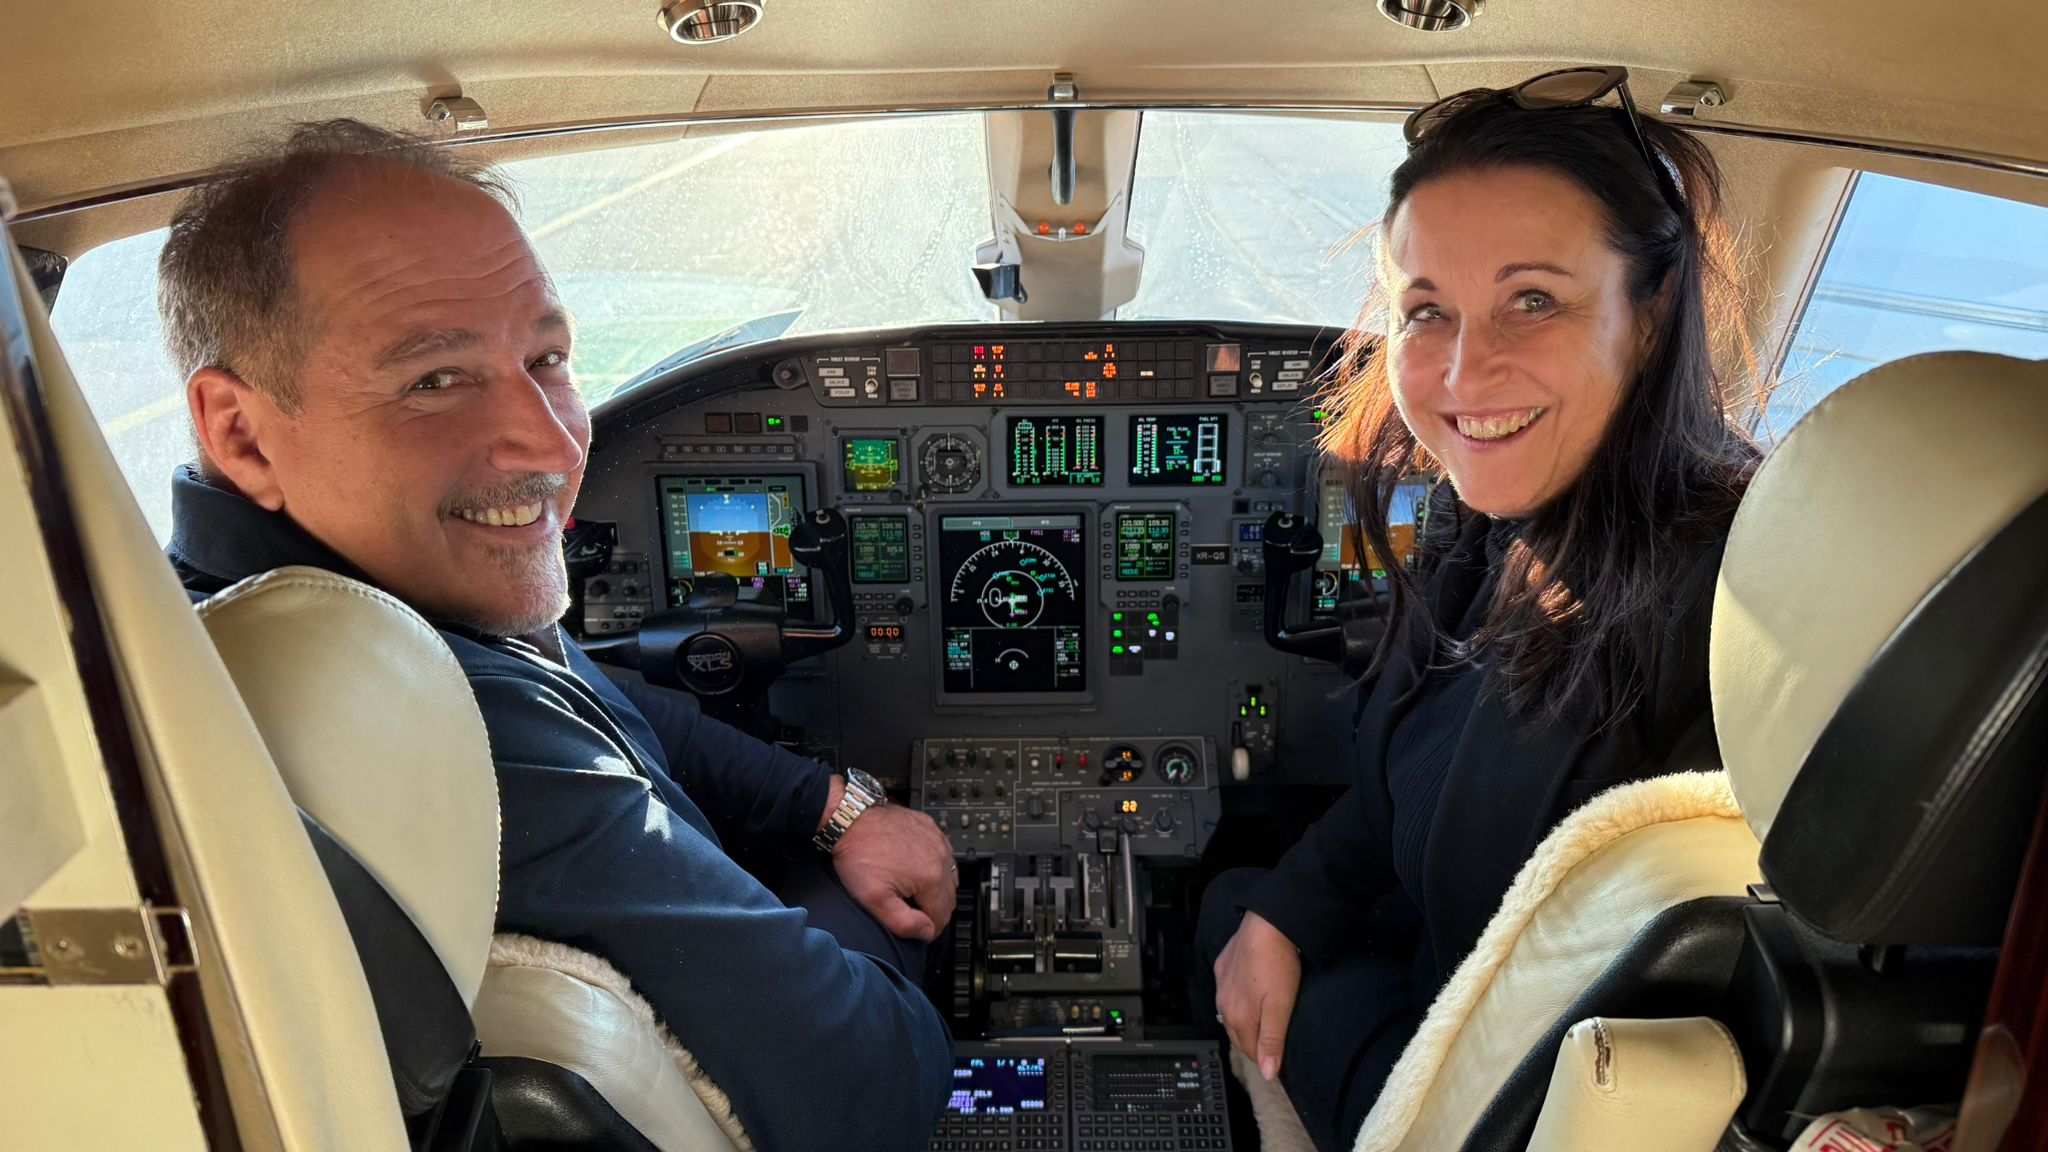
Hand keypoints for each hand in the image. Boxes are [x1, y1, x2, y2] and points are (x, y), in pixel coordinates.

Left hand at [832, 800, 956, 941]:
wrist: (850, 819)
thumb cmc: (859, 854)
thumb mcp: (874, 898)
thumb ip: (903, 922)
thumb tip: (927, 931)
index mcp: (931, 878)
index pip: (942, 917)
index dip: (928, 929)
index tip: (914, 928)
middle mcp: (941, 858)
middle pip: (949, 898)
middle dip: (934, 910)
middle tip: (912, 911)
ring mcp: (938, 841)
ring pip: (950, 876)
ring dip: (937, 889)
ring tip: (913, 891)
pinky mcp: (931, 828)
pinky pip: (944, 854)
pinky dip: (936, 866)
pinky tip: (916, 868)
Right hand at [1213, 910, 1301, 1081]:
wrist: (1268, 924)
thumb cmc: (1277, 963)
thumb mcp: (1281, 1007)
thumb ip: (1273, 1041)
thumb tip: (1268, 1073)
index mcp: (1238, 1017)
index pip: (1250, 1052)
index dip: (1267, 1059)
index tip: (1281, 1060)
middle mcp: (1224, 1003)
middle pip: (1239, 1035)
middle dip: (1255, 1043)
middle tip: (1275, 1044)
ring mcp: (1221, 984)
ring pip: (1232, 1014)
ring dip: (1246, 1021)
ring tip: (1264, 1020)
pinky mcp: (1223, 966)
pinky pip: (1228, 992)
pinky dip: (1239, 999)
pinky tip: (1253, 993)